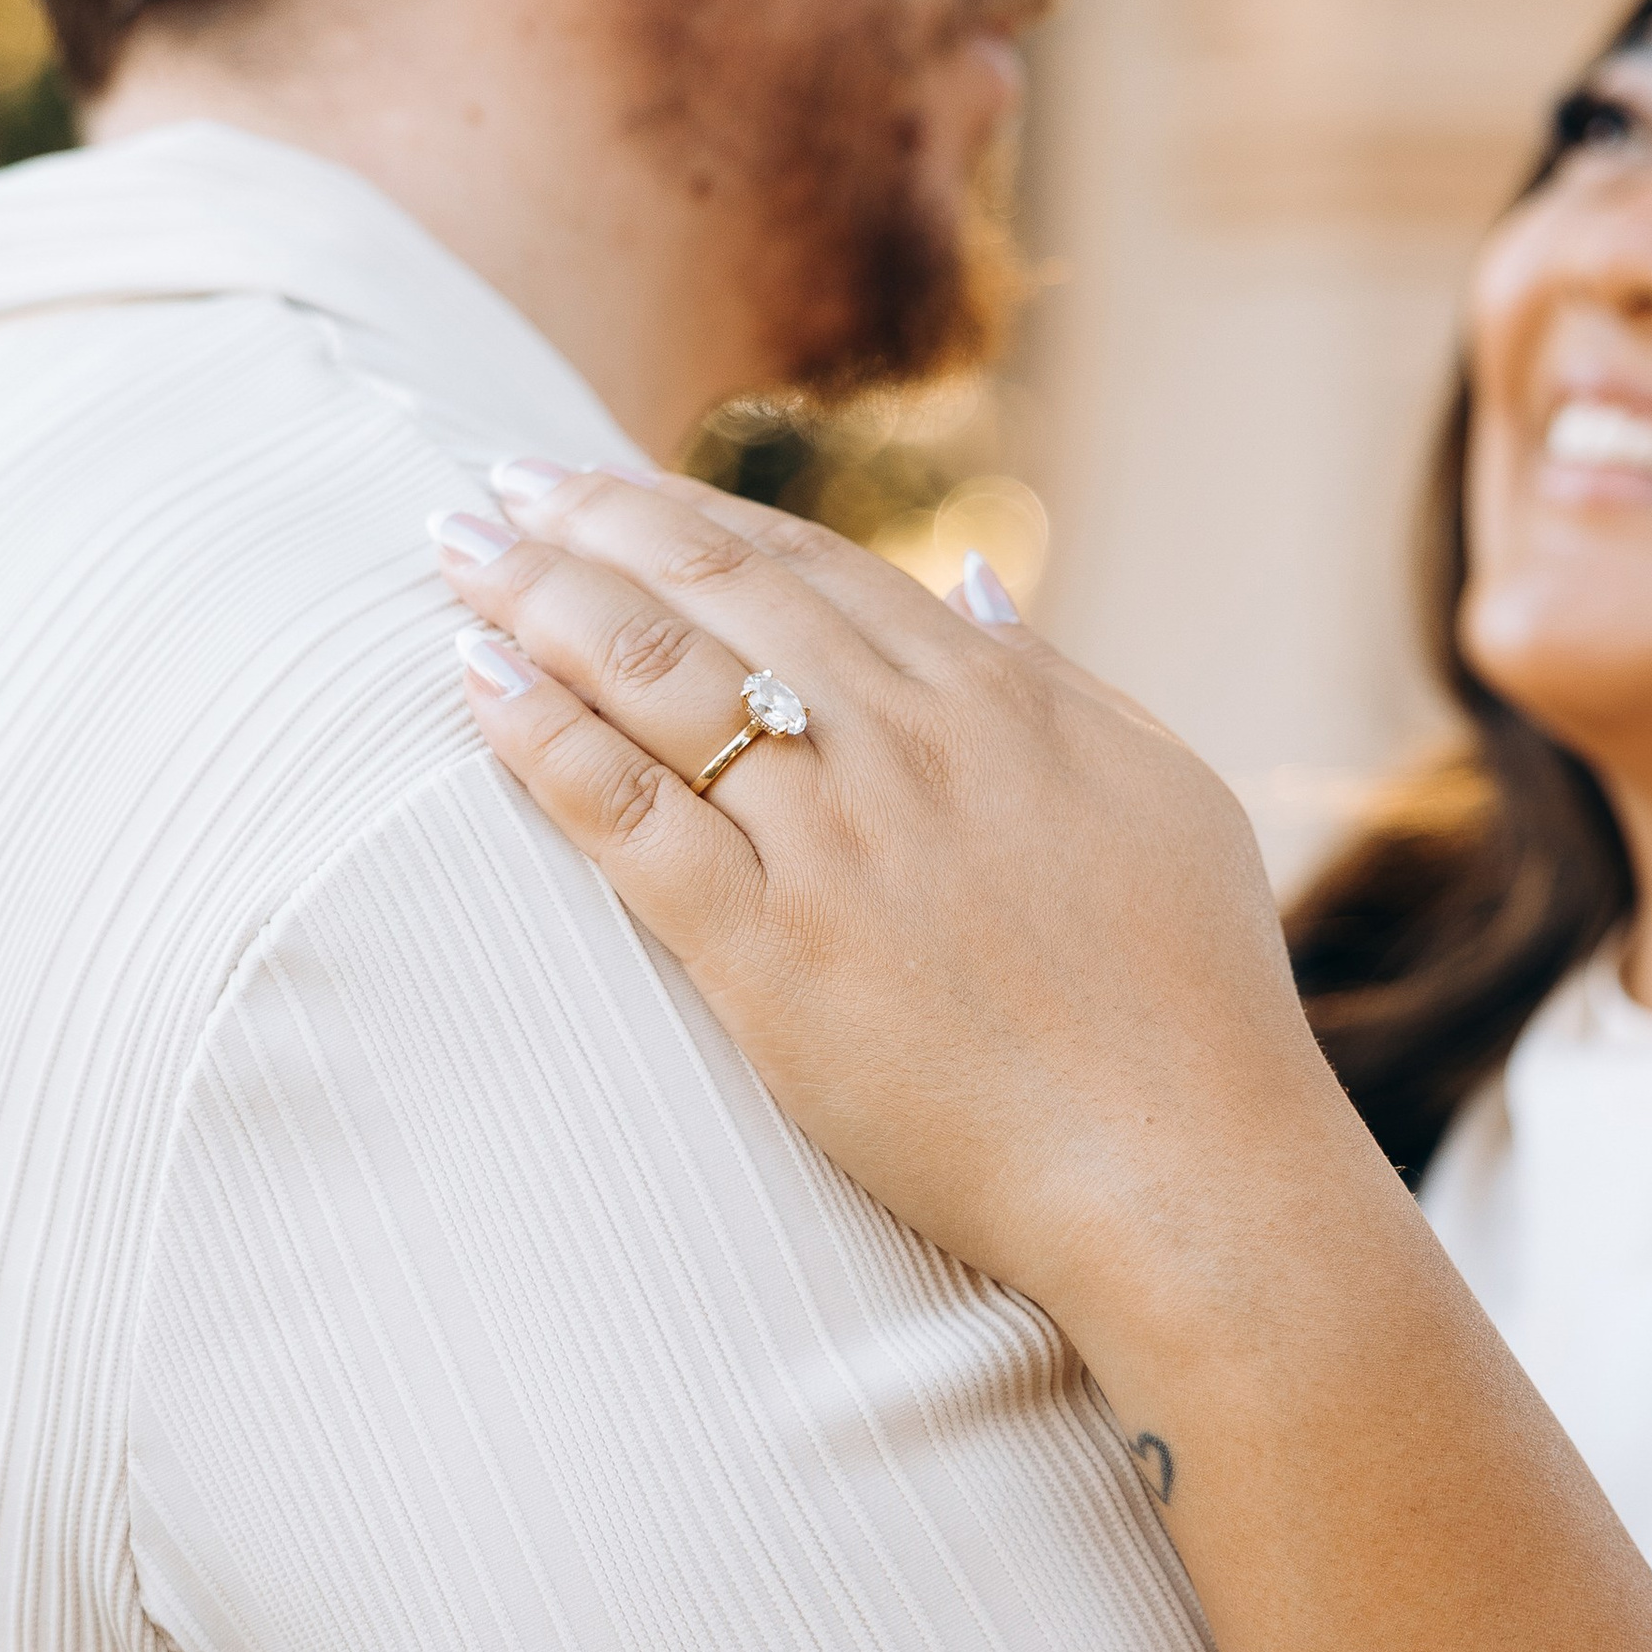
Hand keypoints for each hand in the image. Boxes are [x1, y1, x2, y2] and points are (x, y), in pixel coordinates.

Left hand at [433, 466, 1348, 1315]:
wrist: (1184, 1169)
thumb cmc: (1195, 994)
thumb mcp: (1159, 787)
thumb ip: (1052, 678)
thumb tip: (971, 584)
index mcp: (992, 698)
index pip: (806, 564)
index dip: (687, 510)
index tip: (601, 482)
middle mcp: (902, 746)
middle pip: (710, 592)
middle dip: (586, 521)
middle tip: (488, 485)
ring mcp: (832, 847)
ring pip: (656, 679)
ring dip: (540, 599)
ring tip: (456, 551)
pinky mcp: (773, 958)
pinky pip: (631, 820)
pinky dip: (545, 739)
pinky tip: (476, 682)